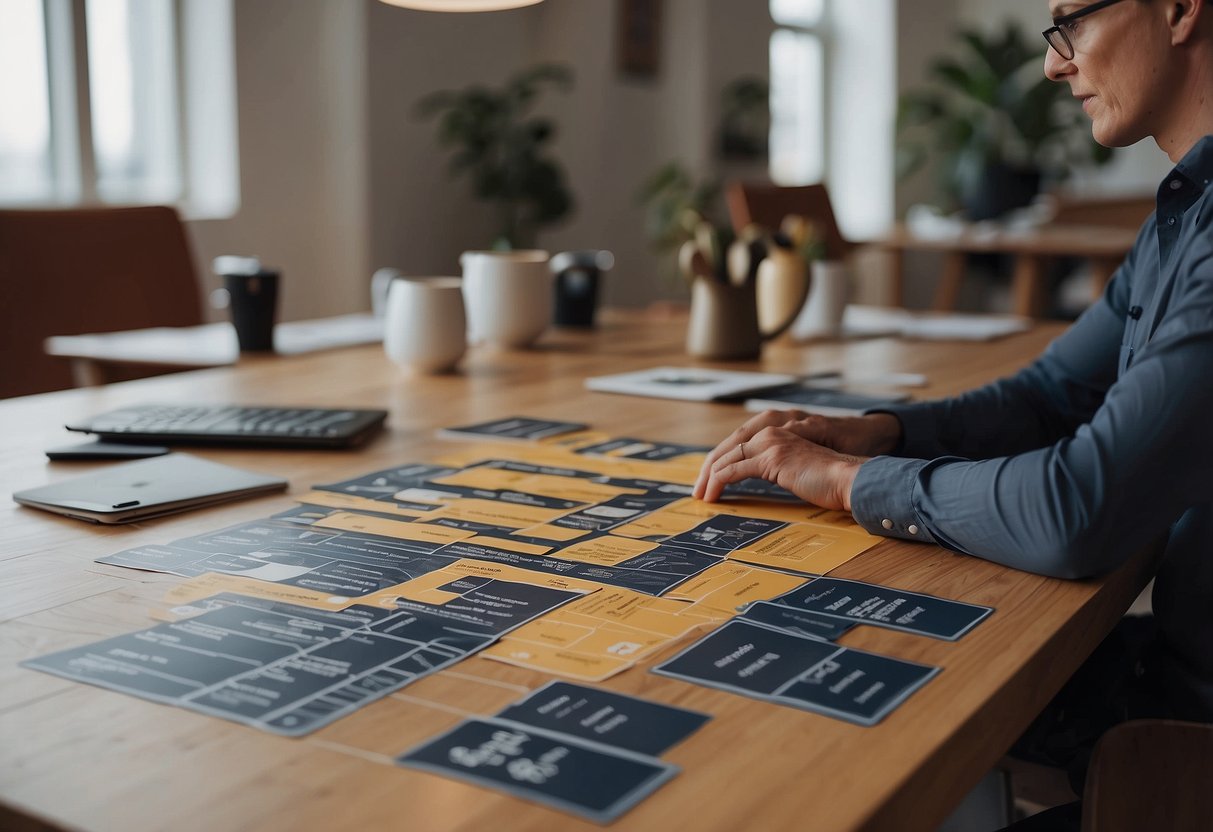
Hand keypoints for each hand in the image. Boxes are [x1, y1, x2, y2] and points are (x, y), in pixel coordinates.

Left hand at [692, 410, 900, 498]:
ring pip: (728, 458)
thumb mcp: (796, 469)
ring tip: (702, 495)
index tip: (708, 480)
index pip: (738, 445)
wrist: (849, 478)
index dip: (720, 462)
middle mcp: (770, 432)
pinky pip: (736, 469)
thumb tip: (761, 481)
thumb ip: (778, 468)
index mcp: (775, 433)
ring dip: (710, 478)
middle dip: (709, 469)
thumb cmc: (828, 479)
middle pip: (728, 449)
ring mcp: (770, 443)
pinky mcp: (772, 458)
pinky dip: (720, 482)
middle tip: (697, 489)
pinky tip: (713, 494)